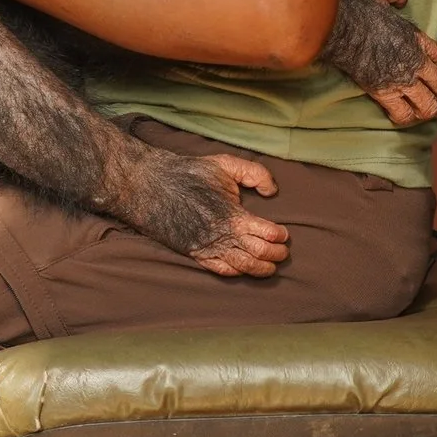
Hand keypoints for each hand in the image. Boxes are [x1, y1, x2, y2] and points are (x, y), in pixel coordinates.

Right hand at [178, 153, 292, 277]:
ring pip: (244, 268)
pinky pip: (222, 271)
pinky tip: (245, 267)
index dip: (281, 236)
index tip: (284, 234)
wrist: (152, 186)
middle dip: (277, 254)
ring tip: (271, 265)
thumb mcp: (225, 164)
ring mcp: (209, 248)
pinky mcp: (196, 254)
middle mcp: (223, 236)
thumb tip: (272, 191)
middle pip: (260, 254)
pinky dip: (239, 272)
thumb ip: (254, 173)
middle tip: (283, 251)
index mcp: (233, 215)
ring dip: (263, 268)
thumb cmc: (189, 173)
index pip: (268, 234)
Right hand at [324, 0, 436, 126]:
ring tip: (416, 108)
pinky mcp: (384, 92)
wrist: (337, 25)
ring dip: (425, 109)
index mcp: (416, 38)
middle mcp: (415, 61)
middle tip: (428, 93)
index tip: (429, 68)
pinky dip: (403, 117)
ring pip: (430, 106)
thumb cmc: (355, 7)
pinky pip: (403, 115)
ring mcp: (401, 79)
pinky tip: (396, 114)